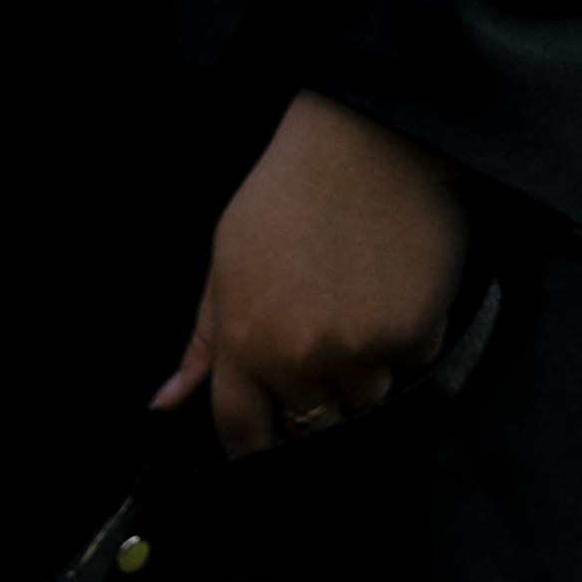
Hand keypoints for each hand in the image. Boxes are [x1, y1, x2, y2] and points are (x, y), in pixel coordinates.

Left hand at [154, 92, 469, 456]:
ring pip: (368, 396)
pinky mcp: (411, 332)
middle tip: (329, 335)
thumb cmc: (289, 196)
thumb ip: (203, 344)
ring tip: (364, 297)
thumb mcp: (226, 263)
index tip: (272, 439)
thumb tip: (166, 405)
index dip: (257, 444)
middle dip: (320, 398)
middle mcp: (297, 357)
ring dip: (370, 364)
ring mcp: (356, 348)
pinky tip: (399, 280)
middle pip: (313, 426)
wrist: (369, 137)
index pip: (242, 432)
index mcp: (244, 344)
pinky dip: (413, 330)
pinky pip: (414, 360)